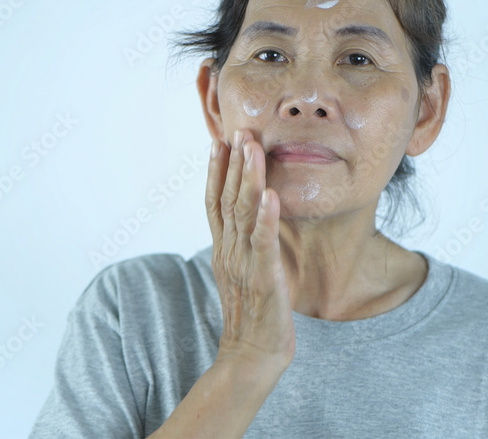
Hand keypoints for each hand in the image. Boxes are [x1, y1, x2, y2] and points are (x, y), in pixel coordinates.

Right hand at [206, 128, 294, 369]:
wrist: (251, 356)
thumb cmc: (252, 315)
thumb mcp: (242, 272)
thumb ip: (240, 244)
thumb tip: (245, 218)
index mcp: (223, 249)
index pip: (215, 202)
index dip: (216, 171)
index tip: (219, 141)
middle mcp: (229, 252)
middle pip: (228, 200)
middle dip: (233, 163)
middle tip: (238, 130)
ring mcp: (244, 264)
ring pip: (243, 214)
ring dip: (248, 179)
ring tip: (252, 149)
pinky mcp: (263, 278)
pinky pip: (264, 243)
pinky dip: (267, 218)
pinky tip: (271, 195)